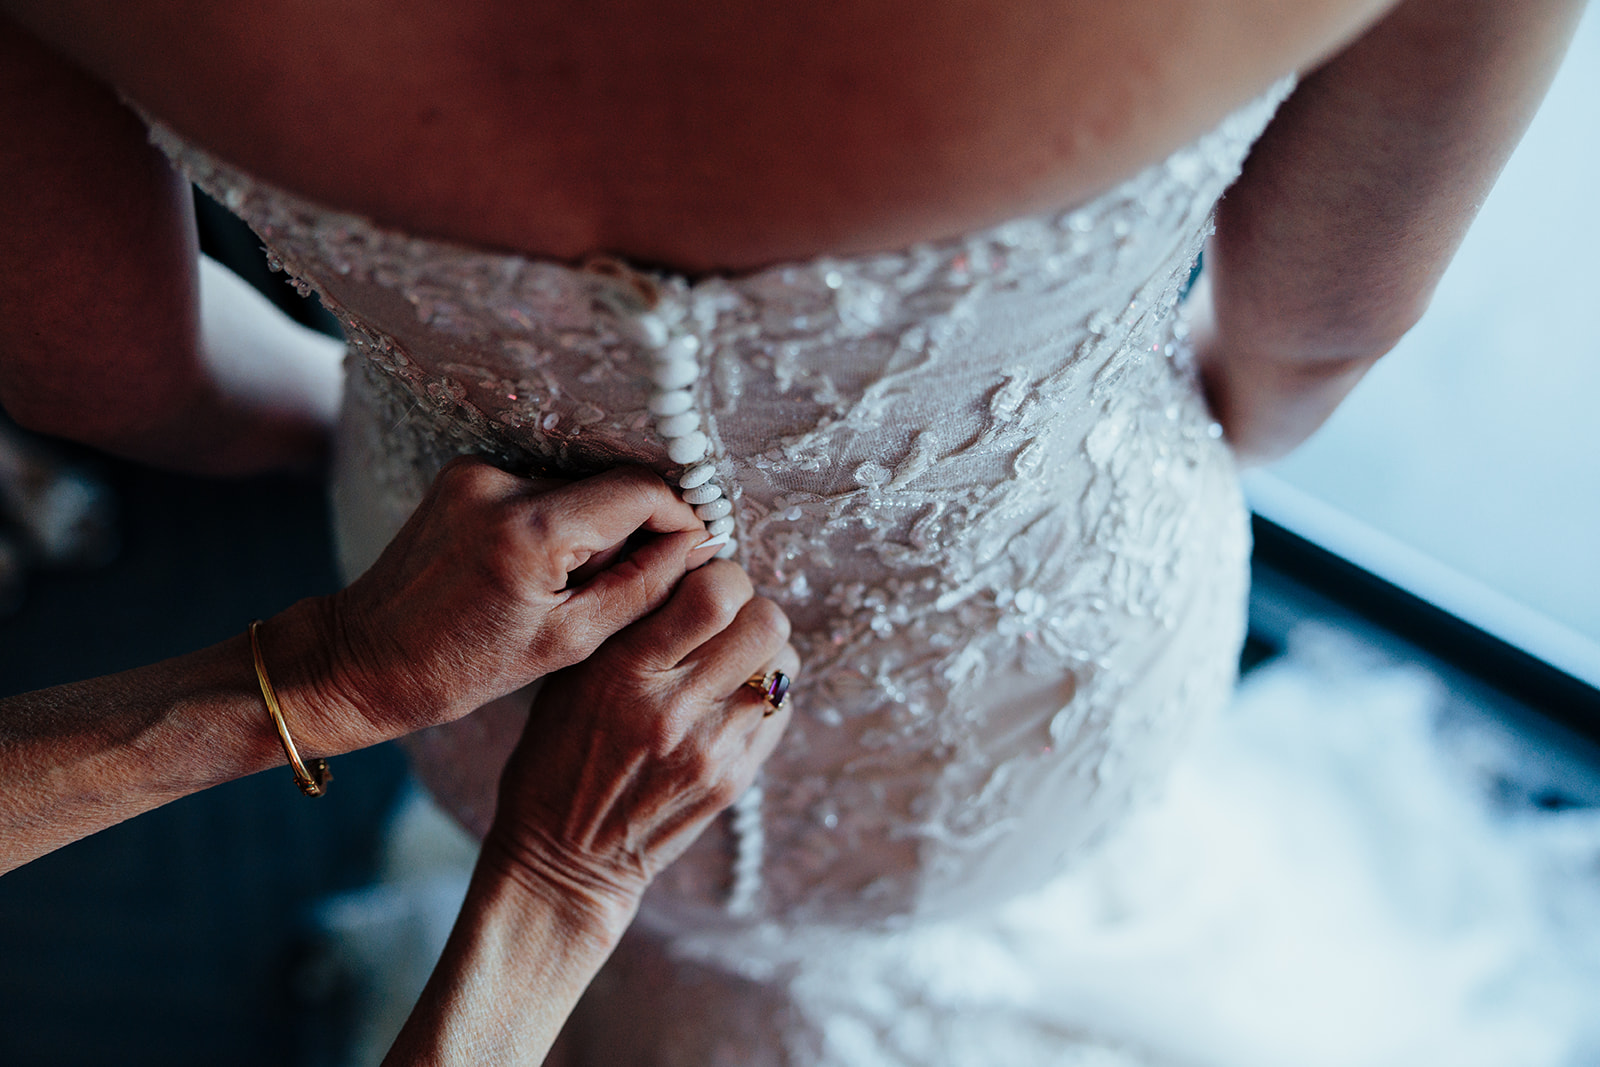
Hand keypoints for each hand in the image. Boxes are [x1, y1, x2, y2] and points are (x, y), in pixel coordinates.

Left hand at [287, 457, 724, 751]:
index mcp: (531, 530)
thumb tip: (700, 544)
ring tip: (567, 585)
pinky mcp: (461, 473)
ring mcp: (476, 472)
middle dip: (632, 530)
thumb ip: (643, 586)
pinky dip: (553, 521)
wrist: (362, 658)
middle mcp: (502, 484)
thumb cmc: (463, 668)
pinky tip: (533, 569)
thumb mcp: (568, 641)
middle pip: (609, 485)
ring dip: (592, 526)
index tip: (691, 555)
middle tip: (624, 585)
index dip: (679, 519)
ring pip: (575, 486)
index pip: (641, 490)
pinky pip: (537, 487)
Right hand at [480, 559, 796, 928]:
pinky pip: (779, 712)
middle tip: (726, 622)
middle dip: (752, 608)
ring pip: (784, 666)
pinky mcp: (734, 781)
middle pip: (767, 623)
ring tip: (729, 665)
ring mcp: (711, 750)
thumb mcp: (571, 678)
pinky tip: (727, 705)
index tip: (704, 584)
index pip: (716, 593)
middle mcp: (674, 710)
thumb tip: (689, 567)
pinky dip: (763, 697)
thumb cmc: (558, 757)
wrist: (566, 859)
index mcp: (624, 672)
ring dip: (763, 654)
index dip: (720, 575)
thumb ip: (629, 623)